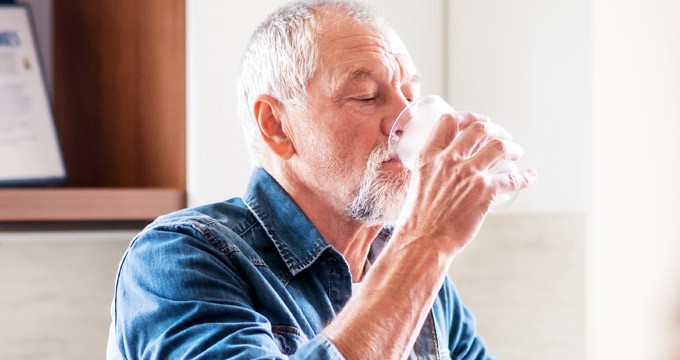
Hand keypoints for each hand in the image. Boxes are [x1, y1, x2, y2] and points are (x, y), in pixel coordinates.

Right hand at [394, 112, 536, 253]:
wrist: (423, 240)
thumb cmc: (417, 219)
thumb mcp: (418, 184)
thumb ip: (432, 172)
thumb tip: (445, 172)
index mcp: (429, 157)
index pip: (449, 122)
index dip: (469, 117)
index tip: (480, 121)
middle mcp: (449, 160)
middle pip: (479, 130)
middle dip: (496, 130)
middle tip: (503, 136)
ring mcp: (468, 175)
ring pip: (499, 147)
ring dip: (512, 147)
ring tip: (517, 152)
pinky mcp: (485, 192)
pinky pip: (512, 178)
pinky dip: (525, 177)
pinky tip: (529, 176)